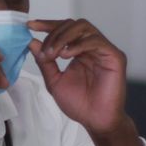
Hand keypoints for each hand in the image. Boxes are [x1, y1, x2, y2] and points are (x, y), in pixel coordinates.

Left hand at [28, 19, 143, 145]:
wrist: (95, 120)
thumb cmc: (79, 104)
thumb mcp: (54, 81)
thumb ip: (45, 62)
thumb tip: (32, 42)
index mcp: (79, 51)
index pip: (64, 29)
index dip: (47, 24)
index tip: (30, 26)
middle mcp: (92, 47)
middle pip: (73, 24)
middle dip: (54, 33)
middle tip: (46, 51)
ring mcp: (104, 50)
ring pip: (84, 28)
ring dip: (64, 37)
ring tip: (54, 53)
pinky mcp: (115, 56)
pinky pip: (96, 41)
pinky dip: (79, 45)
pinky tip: (67, 55)